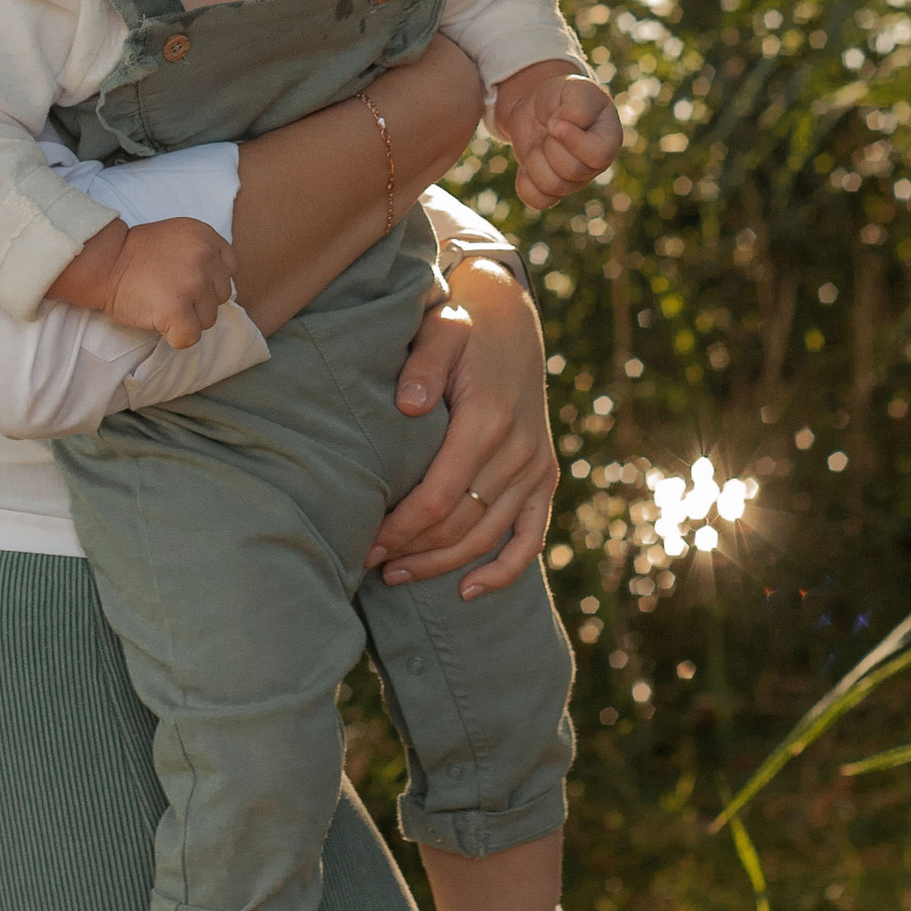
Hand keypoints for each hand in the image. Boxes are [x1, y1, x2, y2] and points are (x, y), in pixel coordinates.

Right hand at [100, 216, 236, 349]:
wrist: (104, 263)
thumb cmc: (134, 254)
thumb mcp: (177, 237)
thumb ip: (202, 253)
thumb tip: (219, 287)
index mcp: (206, 237)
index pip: (228, 269)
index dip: (208, 280)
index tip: (184, 280)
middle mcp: (205, 257)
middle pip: (220, 297)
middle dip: (197, 300)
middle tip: (167, 291)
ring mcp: (193, 284)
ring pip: (208, 319)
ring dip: (186, 318)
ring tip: (160, 302)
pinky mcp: (178, 310)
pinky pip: (190, 337)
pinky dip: (175, 337)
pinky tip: (158, 320)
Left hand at [371, 255, 556, 594]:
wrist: (509, 319)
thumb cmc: (461, 327)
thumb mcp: (440, 329)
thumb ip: (422, 364)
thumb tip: (407, 407)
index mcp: (487, 420)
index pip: (441, 496)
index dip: (403, 528)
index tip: (366, 544)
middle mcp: (518, 450)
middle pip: (461, 525)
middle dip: (413, 551)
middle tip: (369, 564)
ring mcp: (536, 466)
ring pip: (487, 536)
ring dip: (442, 564)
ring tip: (397, 575)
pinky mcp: (545, 475)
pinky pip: (531, 535)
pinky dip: (505, 569)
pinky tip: (468, 591)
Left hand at [494, 60, 623, 208]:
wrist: (536, 106)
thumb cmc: (561, 96)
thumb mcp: (574, 88)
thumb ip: (577, 105)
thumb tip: (564, 127)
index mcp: (608, 138)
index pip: (599, 154)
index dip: (573, 142)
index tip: (555, 122)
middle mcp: (595, 165)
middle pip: (572, 172)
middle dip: (550, 146)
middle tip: (548, 128)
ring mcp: (574, 181)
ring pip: (552, 187)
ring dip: (535, 161)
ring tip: (538, 142)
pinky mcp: (551, 190)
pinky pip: (538, 200)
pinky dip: (525, 182)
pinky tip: (527, 163)